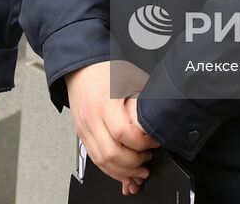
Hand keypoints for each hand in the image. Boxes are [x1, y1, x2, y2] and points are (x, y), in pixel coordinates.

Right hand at [65, 62, 155, 193]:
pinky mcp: (81, 134)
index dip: (141, 143)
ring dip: (122, 171)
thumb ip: (143, 101)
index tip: (153, 142)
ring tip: (138, 171)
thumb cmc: (105, 70)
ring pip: (101, 161)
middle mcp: (91, 118)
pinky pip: (94, 159)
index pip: (122, 133)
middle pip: (111, 153)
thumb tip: (159, 119)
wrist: (80, 66)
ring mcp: (84, 128)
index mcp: (105, 103)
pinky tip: (123, 171)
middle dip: (133, 164)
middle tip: (147, 160)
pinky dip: (110, 169)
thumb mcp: (131, 79)